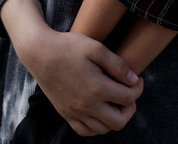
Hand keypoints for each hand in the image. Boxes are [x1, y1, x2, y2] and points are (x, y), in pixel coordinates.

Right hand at [18, 24, 142, 135]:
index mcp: (97, 87)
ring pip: (103, 129)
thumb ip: (117, 65)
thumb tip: (133, 80)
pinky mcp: (65, 113)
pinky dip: (96, 127)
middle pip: (119, 121)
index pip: (129, 98)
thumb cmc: (68, 46)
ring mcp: (75, 112)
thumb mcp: (96, 48)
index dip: (138, 88)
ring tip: (116, 102)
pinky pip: (85, 131)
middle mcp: (87, 105)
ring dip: (115, 118)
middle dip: (131, 108)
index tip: (137, 79)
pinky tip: (100, 112)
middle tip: (129, 93)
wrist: (39, 52)